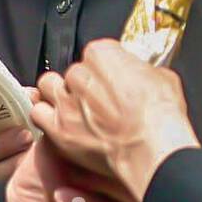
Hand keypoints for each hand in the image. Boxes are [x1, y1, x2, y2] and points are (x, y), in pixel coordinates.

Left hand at [32, 40, 198, 201]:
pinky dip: (45, 117)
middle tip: (98, 99)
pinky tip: (58, 122)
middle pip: (73, 72)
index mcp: (102, 54)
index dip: (104, 68)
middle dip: (84, 84)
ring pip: (49, 87)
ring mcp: (66, 102)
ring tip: (74, 107)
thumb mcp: (163, 78)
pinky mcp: (58, 129)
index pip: (95, 52)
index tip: (112, 79)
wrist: (152, 149)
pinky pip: (38, 114)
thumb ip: (141, 71)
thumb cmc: (159, 116)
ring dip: (59, 95)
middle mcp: (79, 74)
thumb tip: (142, 75)